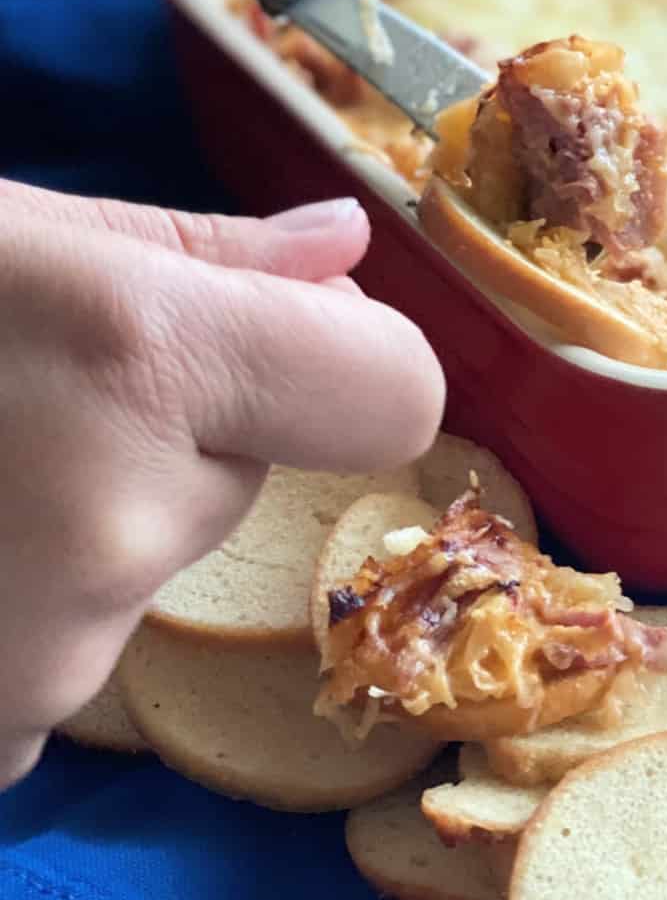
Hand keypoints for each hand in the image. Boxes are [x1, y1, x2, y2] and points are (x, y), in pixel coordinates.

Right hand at [0, 181, 445, 787]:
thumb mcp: (17, 233)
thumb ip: (205, 253)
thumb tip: (347, 253)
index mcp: (146, 359)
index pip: (394, 393)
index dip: (337, 360)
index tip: (260, 345)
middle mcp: (122, 524)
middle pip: (245, 480)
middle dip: (165, 445)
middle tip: (26, 404)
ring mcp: (49, 654)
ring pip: (149, 570)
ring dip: (81, 530)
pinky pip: (63, 666)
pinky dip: (21, 616)